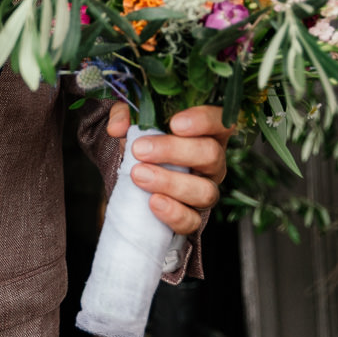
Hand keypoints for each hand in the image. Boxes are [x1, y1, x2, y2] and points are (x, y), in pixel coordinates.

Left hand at [107, 103, 231, 235]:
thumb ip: (125, 115)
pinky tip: (153, 202)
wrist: (136, 172)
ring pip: (205, 191)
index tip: (174, 123)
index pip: (220, 122)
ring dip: (170, 183)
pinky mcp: (193, 215)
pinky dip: (174, 213)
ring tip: (139, 175)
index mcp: (207, 131)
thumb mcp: (134, 119)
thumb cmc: (144, 138)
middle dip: (174, 151)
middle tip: (140, 149)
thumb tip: (117, 127)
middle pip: (211, 155)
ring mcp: (206, 190)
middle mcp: (212, 161)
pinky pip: (192, 221)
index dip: (203, 121)